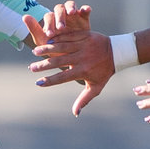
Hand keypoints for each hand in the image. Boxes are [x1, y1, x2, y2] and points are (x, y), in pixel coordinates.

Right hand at [30, 0, 114, 115]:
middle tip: (32, 68)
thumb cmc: (104, 71)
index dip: (50, 81)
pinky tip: (47, 41)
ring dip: (47, 49)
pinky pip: (68, 36)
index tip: (38, 83)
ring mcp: (83, 45)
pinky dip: (57, 39)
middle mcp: (82, 58)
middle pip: (58, 62)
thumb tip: (75, 113)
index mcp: (83, 71)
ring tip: (35, 52)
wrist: (117, 52)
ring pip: (61, 47)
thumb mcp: (96, 87)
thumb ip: (84, 99)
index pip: (63, 77)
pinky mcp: (84, 35)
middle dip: (43, 65)